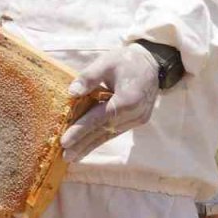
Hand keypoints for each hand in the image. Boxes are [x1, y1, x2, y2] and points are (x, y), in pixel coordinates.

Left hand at [61, 45, 159, 161]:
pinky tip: (87, 147)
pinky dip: (100, 139)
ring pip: (110, 134)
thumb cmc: (126, 61)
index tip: (64, 141)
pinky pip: (115, 131)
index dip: (80, 130)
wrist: (153, 63)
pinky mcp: (138, 120)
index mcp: (127, 99)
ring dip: (90, 146)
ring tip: (73, 156)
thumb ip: (89, 77)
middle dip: (83, 145)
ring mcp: (137, 119)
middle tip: (65, 157)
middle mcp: (134, 113)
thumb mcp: (106, 62)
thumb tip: (71, 93)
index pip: (98, 118)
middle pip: (103, 131)